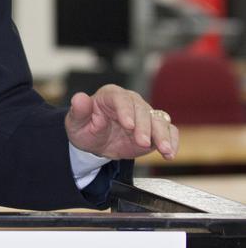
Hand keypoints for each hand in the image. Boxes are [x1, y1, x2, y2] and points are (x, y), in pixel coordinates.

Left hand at [65, 85, 179, 161]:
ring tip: (164, 150)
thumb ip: (78, 111)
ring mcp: (145, 115)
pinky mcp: (154, 129)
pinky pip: (168, 131)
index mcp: (111, 95)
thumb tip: (79, 98)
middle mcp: (131, 102)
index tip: (128, 125)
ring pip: (158, 120)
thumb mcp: (76, 122)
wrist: (95, 143)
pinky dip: (171, 141)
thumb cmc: (85, 128)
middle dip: (144, 127)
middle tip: (142, 142)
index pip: (120, 99)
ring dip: (162, 135)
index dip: (126, 111)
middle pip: (142, 110)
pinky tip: (170, 153)